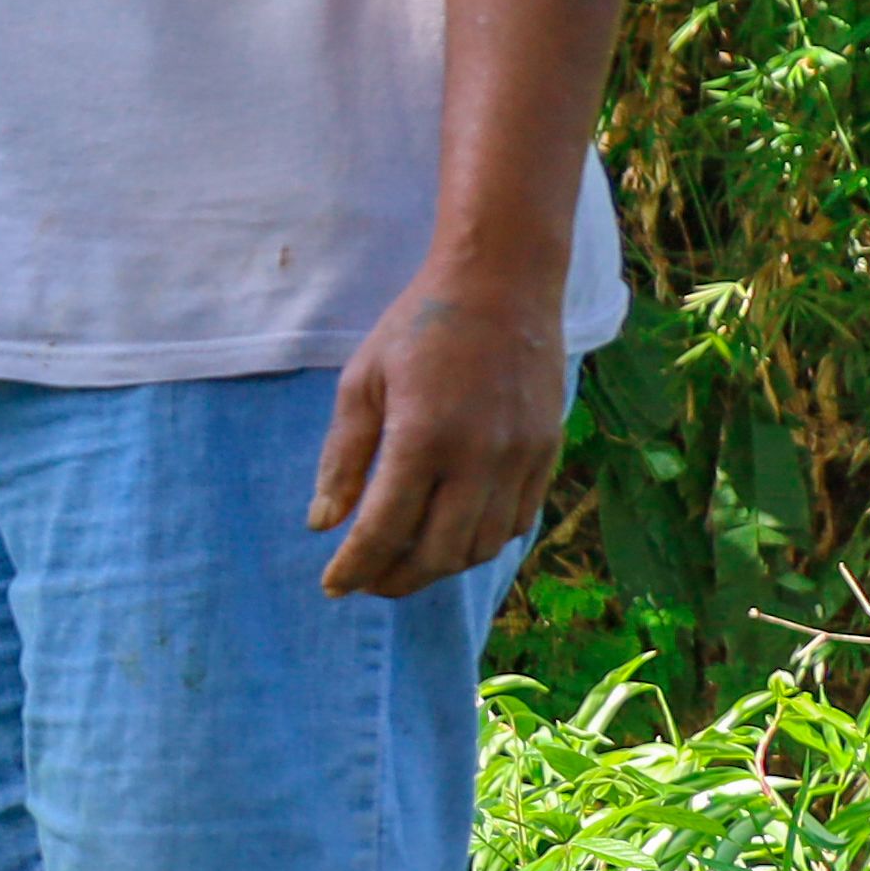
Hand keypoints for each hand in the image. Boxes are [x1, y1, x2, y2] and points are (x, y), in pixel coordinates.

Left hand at [309, 276, 567, 597]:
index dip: (355, 568)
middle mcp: (480, 457)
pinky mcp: (547, 453)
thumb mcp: (361, 383)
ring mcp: (521, 458)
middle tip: (366, 582)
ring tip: (404, 563)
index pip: (384, 530)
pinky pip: (516, 522)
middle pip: (439, 553)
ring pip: (482, 546)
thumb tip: (322, 524)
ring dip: (440, 566)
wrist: (502, 284)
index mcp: (423, 438)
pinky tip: (451, 536)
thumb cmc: (420, 327)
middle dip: (396, 579)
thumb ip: (342, 458)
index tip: (332, 586)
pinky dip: (481, 542)